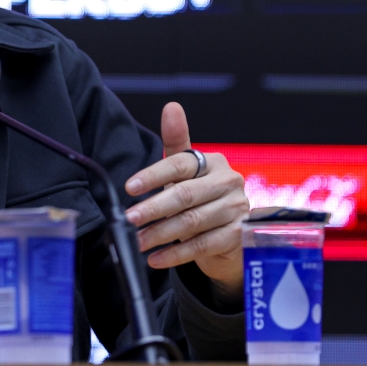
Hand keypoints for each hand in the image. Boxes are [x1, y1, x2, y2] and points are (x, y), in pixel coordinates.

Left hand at [123, 102, 247, 300]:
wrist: (230, 233)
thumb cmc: (201, 196)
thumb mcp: (187, 170)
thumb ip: (176, 141)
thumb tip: (171, 107)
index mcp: (213, 163)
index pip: (180, 164)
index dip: (153, 175)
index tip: (129, 187)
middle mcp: (228, 183)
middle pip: (184, 195)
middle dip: (152, 208)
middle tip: (128, 219)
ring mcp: (236, 211)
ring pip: (192, 223)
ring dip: (160, 234)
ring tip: (137, 241)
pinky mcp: (238, 237)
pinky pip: (203, 246)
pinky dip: (176, 254)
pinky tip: (155, 258)